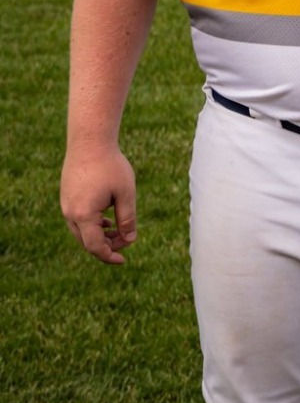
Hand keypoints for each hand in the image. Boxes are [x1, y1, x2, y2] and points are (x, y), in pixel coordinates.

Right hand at [61, 145, 137, 264]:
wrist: (89, 142)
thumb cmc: (111, 166)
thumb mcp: (126, 193)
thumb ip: (128, 218)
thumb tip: (130, 239)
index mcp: (84, 215)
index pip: (95, 247)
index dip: (109, 256)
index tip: (123, 260)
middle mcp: (70, 213)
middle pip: (87, 242)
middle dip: (107, 246)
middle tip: (127, 241)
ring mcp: (66, 206)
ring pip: (82, 231)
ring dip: (100, 235)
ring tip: (119, 230)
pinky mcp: (67, 198)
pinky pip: (78, 220)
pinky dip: (93, 225)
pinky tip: (108, 219)